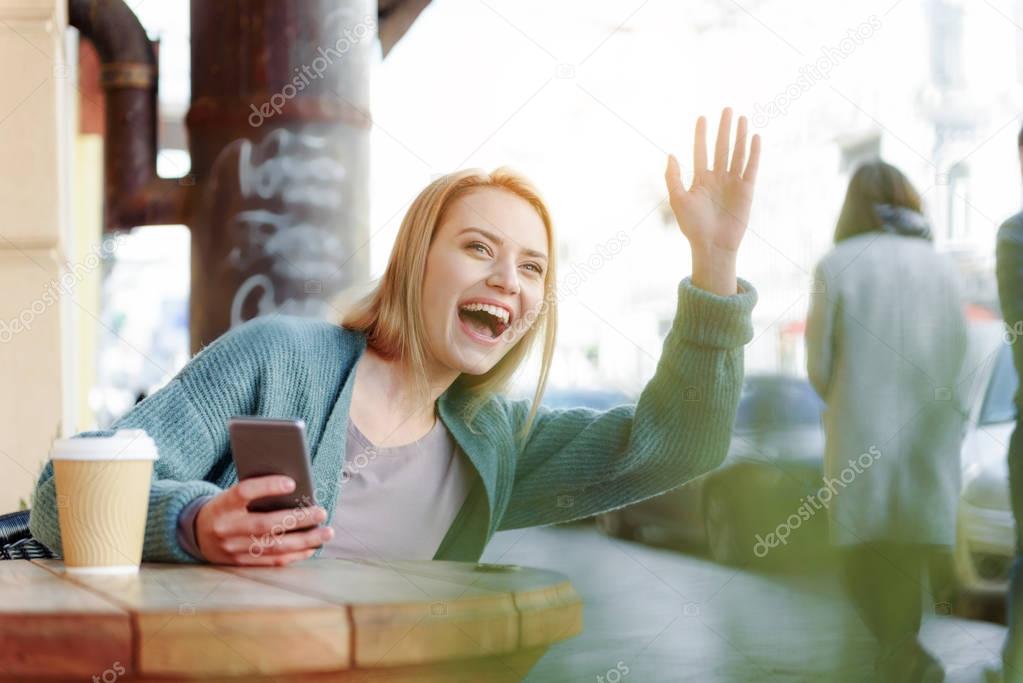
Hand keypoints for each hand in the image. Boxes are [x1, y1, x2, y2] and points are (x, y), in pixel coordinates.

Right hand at [195, 475, 332, 565]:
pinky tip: (312, 547)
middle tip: (321, 512)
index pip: (244, 492)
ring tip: (326, 533)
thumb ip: (256, 493)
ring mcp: (234, 549)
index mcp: (223, 505)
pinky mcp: (241, 563)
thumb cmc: (226, 508)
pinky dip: (295, 555)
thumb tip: (296, 490)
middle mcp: (227, 528)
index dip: (267, 486)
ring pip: (274, 546)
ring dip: (305, 540)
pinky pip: (273, 560)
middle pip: (266, 524)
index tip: (292, 482)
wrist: (196, 534)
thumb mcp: (232, 496)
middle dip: (298, 519)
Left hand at [665, 107, 760, 294]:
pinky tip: (754, 137)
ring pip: (737, 153)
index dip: (701, 135)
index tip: (702, 117)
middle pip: (721, 147)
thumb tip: (670, 154)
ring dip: (739, 136)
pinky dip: (753, 152)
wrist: (712, 245)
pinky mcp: (747, 189)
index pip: (701, 152)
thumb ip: (673, 177)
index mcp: (701, 180)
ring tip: (741, 117)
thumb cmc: (693, 226)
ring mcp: (733, 182)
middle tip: (727, 108)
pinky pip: (751, 167)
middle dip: (724, 129)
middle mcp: (718, 178)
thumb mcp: (677, 200)